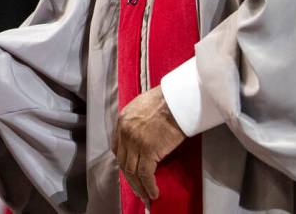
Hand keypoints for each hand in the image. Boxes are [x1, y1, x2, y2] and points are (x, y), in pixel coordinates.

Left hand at [111, 86, 185, 204]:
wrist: (177, 100)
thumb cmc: (166, 101)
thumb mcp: (142, 107)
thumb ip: (137, 122)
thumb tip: (142, 136)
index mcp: (123, 120)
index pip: (117, 147)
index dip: (124, 161)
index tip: (131, 170)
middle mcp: (124, 131)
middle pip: (123, 161)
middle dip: (130, 178)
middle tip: (137, 188)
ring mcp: (135, 141)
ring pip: (131, 171)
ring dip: (138, 186)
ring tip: (145, 195)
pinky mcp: (148, 150)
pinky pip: (145, 174)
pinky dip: (148, 186)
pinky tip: (153, 193)